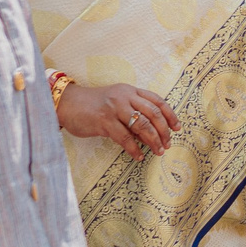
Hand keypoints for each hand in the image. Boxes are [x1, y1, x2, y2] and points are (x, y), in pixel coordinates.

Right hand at [58, 81, 177, 155]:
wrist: (67, 103)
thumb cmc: (94, 105)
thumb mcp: (116, 102)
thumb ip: (133, 113)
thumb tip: (151, 133)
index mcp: (130, 91)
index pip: (157, 101)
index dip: (170, 115)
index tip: (178, 128)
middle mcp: (125, 96)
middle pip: (153, 113)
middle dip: (164, 131)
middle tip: (167, 144)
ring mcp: (114, 108)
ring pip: (142, 126)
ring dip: (153, 141)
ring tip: (158, 152)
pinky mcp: (104, 121)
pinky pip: (125, 137)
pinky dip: (134, 149)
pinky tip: (138, 156)